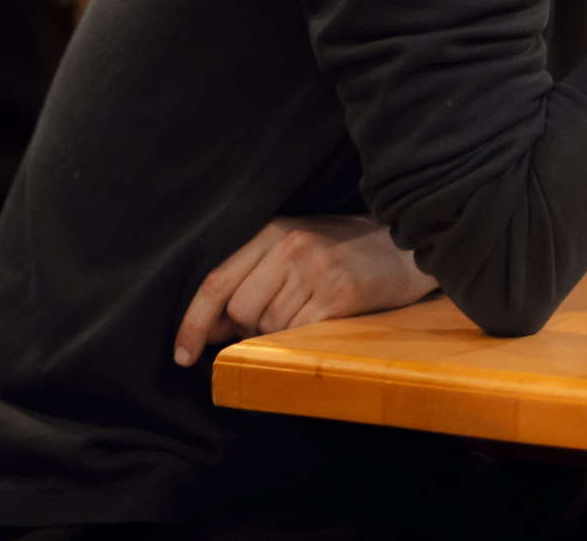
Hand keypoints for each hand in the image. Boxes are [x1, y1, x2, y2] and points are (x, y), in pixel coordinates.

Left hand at [171, 215, 436, 367]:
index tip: (182, 356)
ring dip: (281, 335)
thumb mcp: (292, 250)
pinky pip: (300, 336)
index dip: (193, 322)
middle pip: (241, 311)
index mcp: (272, 231)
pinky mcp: (339, 295)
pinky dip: (304, 339)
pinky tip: (324, 321)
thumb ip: (250, 280)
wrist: (404, 248)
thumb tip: (209, 329)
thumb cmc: (342, 252)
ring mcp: (316, 269)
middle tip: (279, 320)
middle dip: (250, 330)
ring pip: (270, 328)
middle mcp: (290, 246)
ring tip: (310, 312)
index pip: (217, 281)